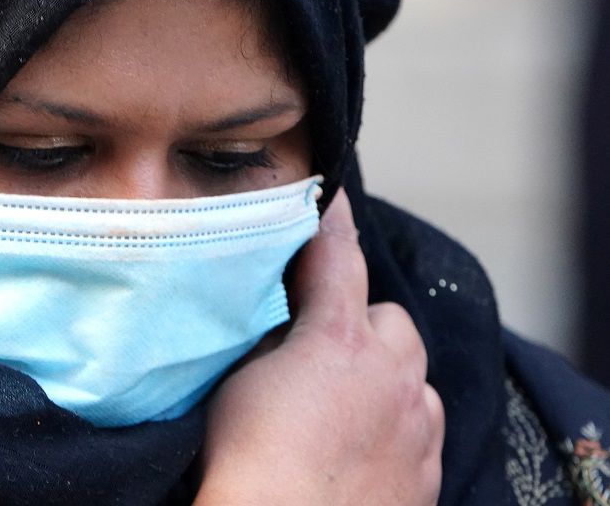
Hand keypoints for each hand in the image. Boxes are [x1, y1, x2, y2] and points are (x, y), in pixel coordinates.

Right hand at [194, 189, 443, 504]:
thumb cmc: (248, 465)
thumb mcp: (241, 379)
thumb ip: (270, 334)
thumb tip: (283, 315)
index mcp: (340, 342)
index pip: (338, 255)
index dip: (330, 221)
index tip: (330, 196)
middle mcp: (393, 377)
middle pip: (391, 321)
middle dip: (362, 325)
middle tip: (323, 349)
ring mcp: (417, 427)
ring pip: (414, 375)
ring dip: (387, 377)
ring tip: (346, 402)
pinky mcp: (427, 472)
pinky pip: (423, 426)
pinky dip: (400, 423)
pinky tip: (363, 444)